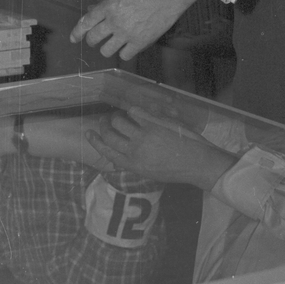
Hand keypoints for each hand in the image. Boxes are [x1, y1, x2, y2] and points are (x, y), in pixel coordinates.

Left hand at [71, 0, 205, 60]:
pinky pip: (124, 56)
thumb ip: (108, 1)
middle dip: (92, 40)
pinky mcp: (140, 42)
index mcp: (108, 6)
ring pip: (106, 51)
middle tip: (96, 39)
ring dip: (107, 48)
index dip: (77, 32)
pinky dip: (124, 52)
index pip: (86, 22)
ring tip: (113, 44)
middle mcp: (114, 22)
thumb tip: (95, 10)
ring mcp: (127, 34)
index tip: (73, 39)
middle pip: (93, 38)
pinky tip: (128, 47)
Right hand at [85, 106, 236, 188]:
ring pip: (119, 121)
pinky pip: (135, 112)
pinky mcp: (154, 122)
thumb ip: (133, 162)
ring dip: (117, 116)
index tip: (89, 132)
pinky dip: (133, 110)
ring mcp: (143, 135)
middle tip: (104, 120)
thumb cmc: (174, 170)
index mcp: (132, 165)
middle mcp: (134, 150)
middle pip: (109, 134)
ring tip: (120, 115)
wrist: (196, 162)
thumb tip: (120, 154)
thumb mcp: (149, 173)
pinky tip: (136, 112)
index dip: (95, 141)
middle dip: (103, 125)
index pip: (106, 151)